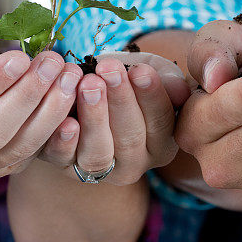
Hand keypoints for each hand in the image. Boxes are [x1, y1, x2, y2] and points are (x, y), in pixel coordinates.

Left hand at [38, 50, 189, 184]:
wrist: (98, 93)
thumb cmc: (132, 82)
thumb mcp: (156, 77)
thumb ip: (170, 83)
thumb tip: (178, 91)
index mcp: (162, 145)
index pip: (161, 123)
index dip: (151, 96)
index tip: (140, 70)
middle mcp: (135, 164)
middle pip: (130, 138)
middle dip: (119, 101)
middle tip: (108, 70)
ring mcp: (101, 171)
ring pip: (98, 153)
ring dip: (94, 118)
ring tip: (87, 84)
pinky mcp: (67, 167)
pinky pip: (64, 160)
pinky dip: (63, 142)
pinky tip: (65, 120)